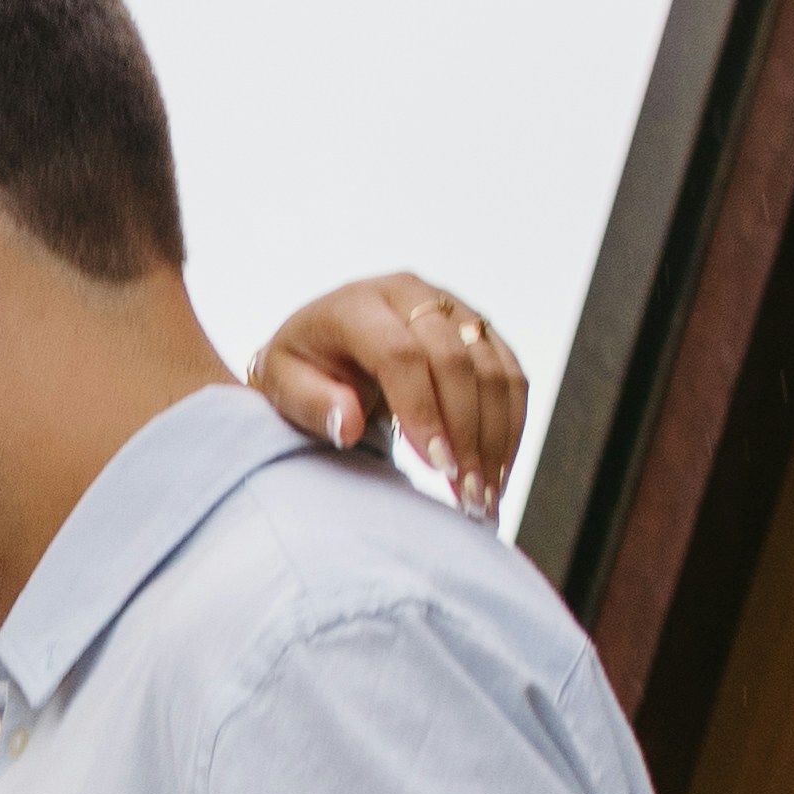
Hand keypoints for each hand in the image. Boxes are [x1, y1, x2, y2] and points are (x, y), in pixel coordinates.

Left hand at [252, 273, 527, 521]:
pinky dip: (510, 426)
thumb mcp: (283, 386)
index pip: (401, 355)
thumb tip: (348, 425)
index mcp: (358, 304)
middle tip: (468, 497)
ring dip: (496, 437)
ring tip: (486, 498)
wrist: (325, 339)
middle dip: (467, 434)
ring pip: (493, 368)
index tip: (438, 467)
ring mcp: (451, 308)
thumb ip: (313, 404)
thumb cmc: (301, 370)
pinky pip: (510, 375)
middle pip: (456, 360)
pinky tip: (499, 473)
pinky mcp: (478, 329)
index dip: (424, 411)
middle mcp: (411, 294)